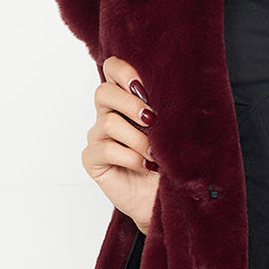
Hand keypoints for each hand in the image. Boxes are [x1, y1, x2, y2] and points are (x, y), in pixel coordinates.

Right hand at [81, 56, 159, 233]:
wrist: (170, 198)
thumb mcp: (175, 130)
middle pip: (103, 92)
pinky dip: (130, 157)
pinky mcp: (93, 159)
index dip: (123, 71)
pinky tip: (146, 164)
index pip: (112, 70)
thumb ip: (168, 107)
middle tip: (152, 119)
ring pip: (109, 123)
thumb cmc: (173, 161)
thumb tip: (176, 89)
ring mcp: (98, 137)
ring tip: (155, 153)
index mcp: (127, 101)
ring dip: (137, 138)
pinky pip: (106, 149)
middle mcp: (108, 115)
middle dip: (129, 103)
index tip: (144, 86)